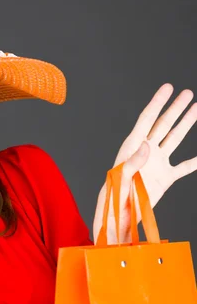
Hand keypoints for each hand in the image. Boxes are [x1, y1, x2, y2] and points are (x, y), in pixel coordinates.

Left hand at [93, 83, 196, 243]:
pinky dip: (194, 161)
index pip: (147, 119)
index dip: (157, 102)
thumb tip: (147, 144)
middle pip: (163, 124)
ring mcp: (157, 164)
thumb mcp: (121, 178)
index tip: (168, 87)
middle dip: (175, 108)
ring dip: (185, 124)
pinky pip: (183, 167)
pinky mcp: (165, 178)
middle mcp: (147, 152)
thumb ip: (133, 161)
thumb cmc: (114, 196)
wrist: (119, 215)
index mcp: (133, 147)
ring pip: (174, 139)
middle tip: (188, 93)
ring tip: (196, 108)